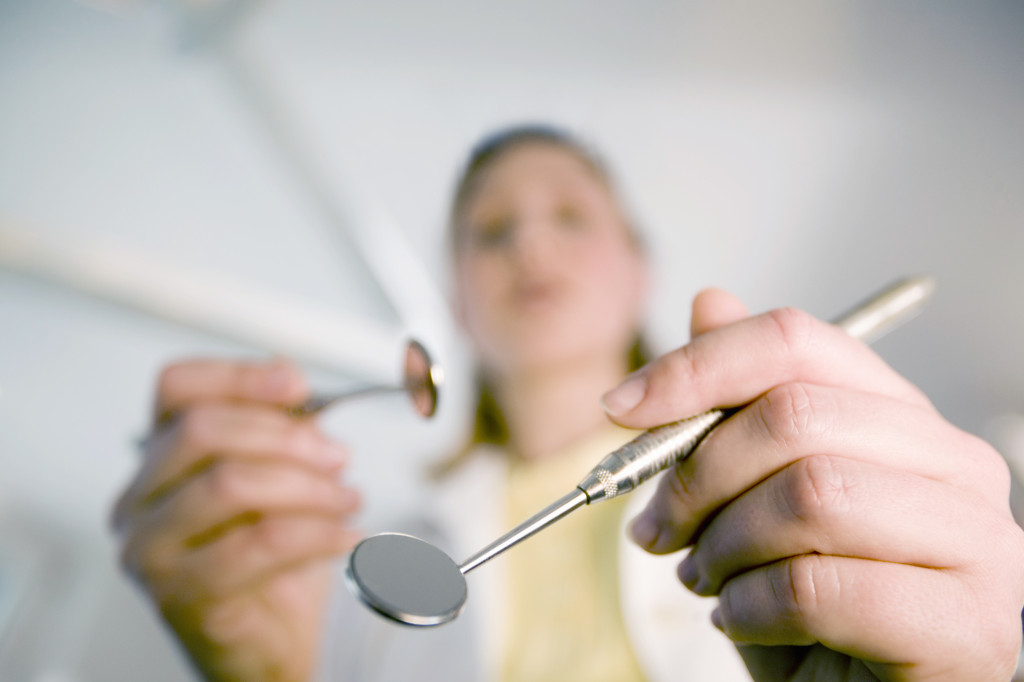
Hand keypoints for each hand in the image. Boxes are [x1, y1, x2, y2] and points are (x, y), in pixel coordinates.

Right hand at [112, 359, 361, 681]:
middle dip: (285, 436)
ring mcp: (150, 550)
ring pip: (229, 484)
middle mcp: (138, 501)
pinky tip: (346, 535)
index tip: (298, 385)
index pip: (177, 389)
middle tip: (337, 455)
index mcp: (157, 459)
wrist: (272, 641)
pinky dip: (317, 533)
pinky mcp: (182, 594)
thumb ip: (281, 427)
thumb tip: (294, 383)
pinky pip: (259, 543)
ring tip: (347, 498)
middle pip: (202, 431)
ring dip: (307, 486)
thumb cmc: (272, 557)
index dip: (239, 376)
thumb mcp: (279, 477)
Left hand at [603, 289, 1023, 680]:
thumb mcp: (756, 500)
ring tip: (703, 579)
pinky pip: (820, 585)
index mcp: (901, 421)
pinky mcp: (966, 627)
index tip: (620, 409)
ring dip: (723, 544)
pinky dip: (750, 605)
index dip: (697, 365)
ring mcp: (976, 546)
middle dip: (695, 472)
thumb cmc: (814, 610)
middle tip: (655, 527)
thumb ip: (741, 406)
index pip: (798, 342)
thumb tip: (710, 303)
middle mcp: (954, 467)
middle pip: (797, 413)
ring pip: (813, 492)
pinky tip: (739, 618)